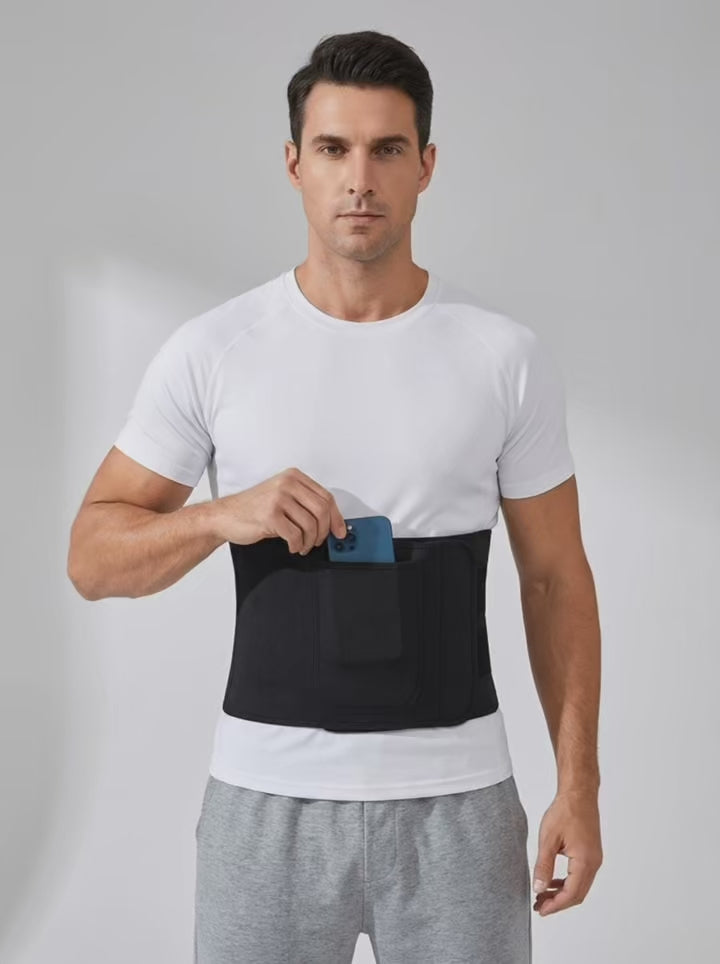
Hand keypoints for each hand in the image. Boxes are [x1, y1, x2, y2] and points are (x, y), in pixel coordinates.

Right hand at [210, 466, 346, 553]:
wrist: (225, 515)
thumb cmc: (253, 508)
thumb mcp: (281, 497)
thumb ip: (304, 503)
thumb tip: (330, 521)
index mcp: (293, 477)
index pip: (326, 497)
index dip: (336, 518)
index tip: (339, 531)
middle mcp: (287, 484)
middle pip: (322, 510)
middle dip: (323, 532)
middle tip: (317, 542)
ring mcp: (278, 498)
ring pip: (310, 525)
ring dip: (309, 541)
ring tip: (302, 546)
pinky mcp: (270, 515)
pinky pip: (295, 535)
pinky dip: (297, 545)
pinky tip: (292, 546)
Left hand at [532, 788, 602, 915]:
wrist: (579, 793)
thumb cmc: (565, 811)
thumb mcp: (548, 839)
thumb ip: (543, 865)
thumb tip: (539, 888)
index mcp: (585, 862)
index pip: (571, 894)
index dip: (555, 905)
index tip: (540, 910)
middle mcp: (594, 863)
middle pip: (577, 894)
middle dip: (558, 903)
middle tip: (539, 906)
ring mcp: (594, 858)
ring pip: (580, 886)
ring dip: (562, 893)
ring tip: (542, 895)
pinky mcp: (591, 853)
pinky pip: (581, 875)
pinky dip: (567, 882)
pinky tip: (553, 880)